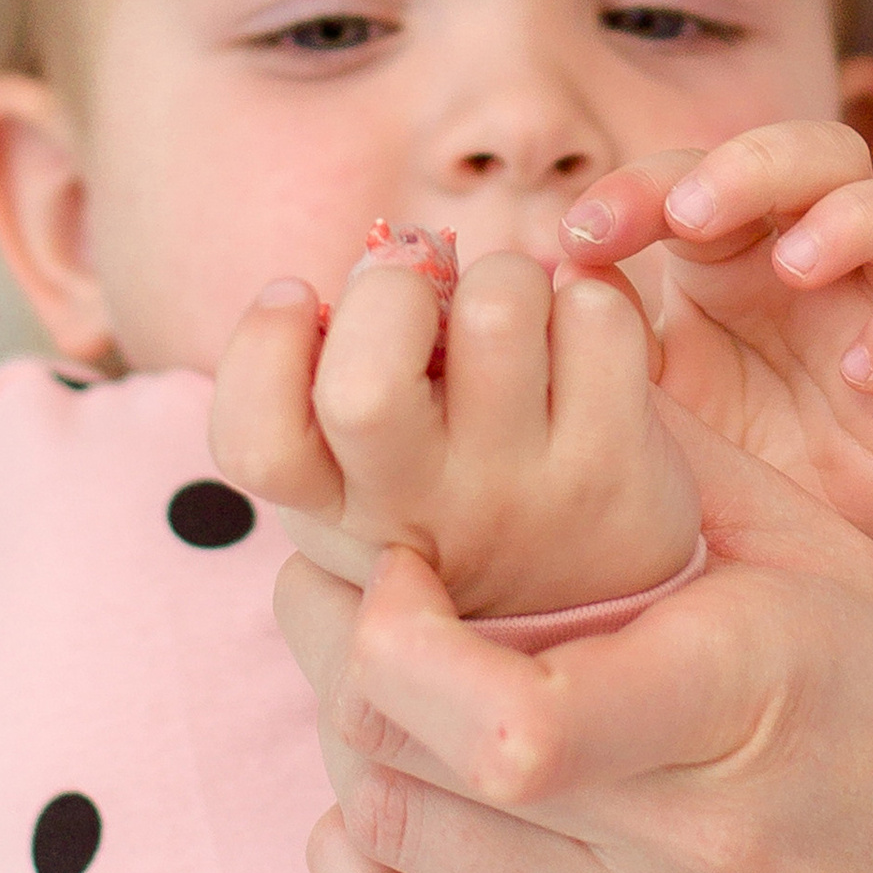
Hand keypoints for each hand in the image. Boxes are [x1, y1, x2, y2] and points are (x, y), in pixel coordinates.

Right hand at [211, 242, 699, 616]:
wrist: (598, 608)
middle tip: (424, 296)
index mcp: (338, 507)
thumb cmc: (456, 502)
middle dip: (390, 291)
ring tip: (515, 315)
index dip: (260, 344)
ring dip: (506, 278)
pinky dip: (588, 300)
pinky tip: (581, 344)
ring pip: (498, 312)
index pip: (256, 441)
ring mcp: (522, 494)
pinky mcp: (615, 466)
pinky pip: (595, 317)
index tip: (297, 294)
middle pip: (365, 387)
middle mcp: (422, 510)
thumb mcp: (367, 472)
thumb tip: (373, 264)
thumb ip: (337, 383)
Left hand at [276, 415, 872, 872]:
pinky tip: (376, 807)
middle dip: (342, 656)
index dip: (398, 637)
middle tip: (340, 590)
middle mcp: (700, 842)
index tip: (400, 564)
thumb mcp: (832, 562)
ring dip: (354, 748)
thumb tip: (534, 343)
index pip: (507, 715)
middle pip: (423, 764)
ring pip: (404, 847)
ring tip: (367, 678)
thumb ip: (675, 465)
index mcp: (749, 694)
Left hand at [557, 122, 872, 568]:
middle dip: (760, 164)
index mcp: (735, 253)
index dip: (646, 181)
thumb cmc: (705, 472)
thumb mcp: (638, 401)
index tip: (581, 237)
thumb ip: (601, 336)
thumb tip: (556, 271)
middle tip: (694, 216)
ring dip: (856, 218)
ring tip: (792, 267)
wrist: (770, 578)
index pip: (704, 171)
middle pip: (826, 152)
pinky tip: (860, 369)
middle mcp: (823, 265)